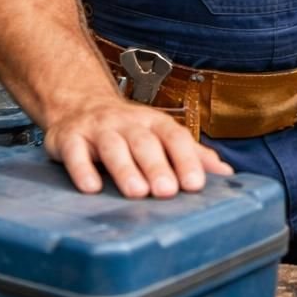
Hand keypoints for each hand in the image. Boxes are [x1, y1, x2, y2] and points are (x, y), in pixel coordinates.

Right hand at [43, 97, 231, 198]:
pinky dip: (82, 169)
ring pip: (112, 146)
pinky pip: (75, 152)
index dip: (186, 159)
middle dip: (157, 166)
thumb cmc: (128, 128)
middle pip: (144, 143)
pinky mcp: (69, 138)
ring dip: (125, 169)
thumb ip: (191, 154)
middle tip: (167, 192)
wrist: (80, 103)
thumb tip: (226, 173)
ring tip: (136, 192)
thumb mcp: (160, 134)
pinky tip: (90, 187)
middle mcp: (128, 123)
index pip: (174, 138)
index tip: (196, 184)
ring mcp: (98, 129)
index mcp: (154, 123)